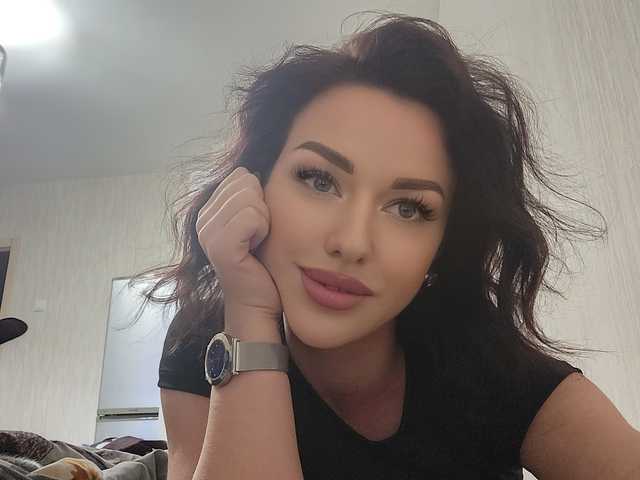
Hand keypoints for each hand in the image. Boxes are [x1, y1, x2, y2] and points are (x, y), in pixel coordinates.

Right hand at [195, 167, 282, 328]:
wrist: (259, 302)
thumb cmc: (262, 263)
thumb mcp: (256, 221)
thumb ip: (249, 195)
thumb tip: (250, 171)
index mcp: (209, 210)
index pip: (241, 175)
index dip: (259, 197)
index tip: (256, 226)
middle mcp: (203, 219)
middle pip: (245, 183)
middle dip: (262, 207)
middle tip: (259, 236)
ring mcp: (208, 233)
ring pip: (250, 198)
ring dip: (265, 220)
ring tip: (258, 242)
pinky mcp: (221, 246)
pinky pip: (252, 216)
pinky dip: (263, 229)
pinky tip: (257, 247)